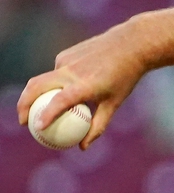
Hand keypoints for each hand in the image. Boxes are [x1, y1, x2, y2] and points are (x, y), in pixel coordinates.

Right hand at [17, 20, 146, 149]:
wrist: (129, 45)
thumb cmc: (124, 78)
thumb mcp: (114, 104)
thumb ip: (98, 126)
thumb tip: (82, 147)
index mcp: (85, 85)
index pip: (60, 100)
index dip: (46, 114)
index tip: (36, 127)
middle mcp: (71, 71)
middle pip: (36, 86)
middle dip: (23, 105)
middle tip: (24, 122)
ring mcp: (66, 60)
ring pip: (46, 81)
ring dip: (40, 95)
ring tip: (39, 110)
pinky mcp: (64, 54)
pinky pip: (56, 73)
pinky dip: (57, 83)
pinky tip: (68, 87)